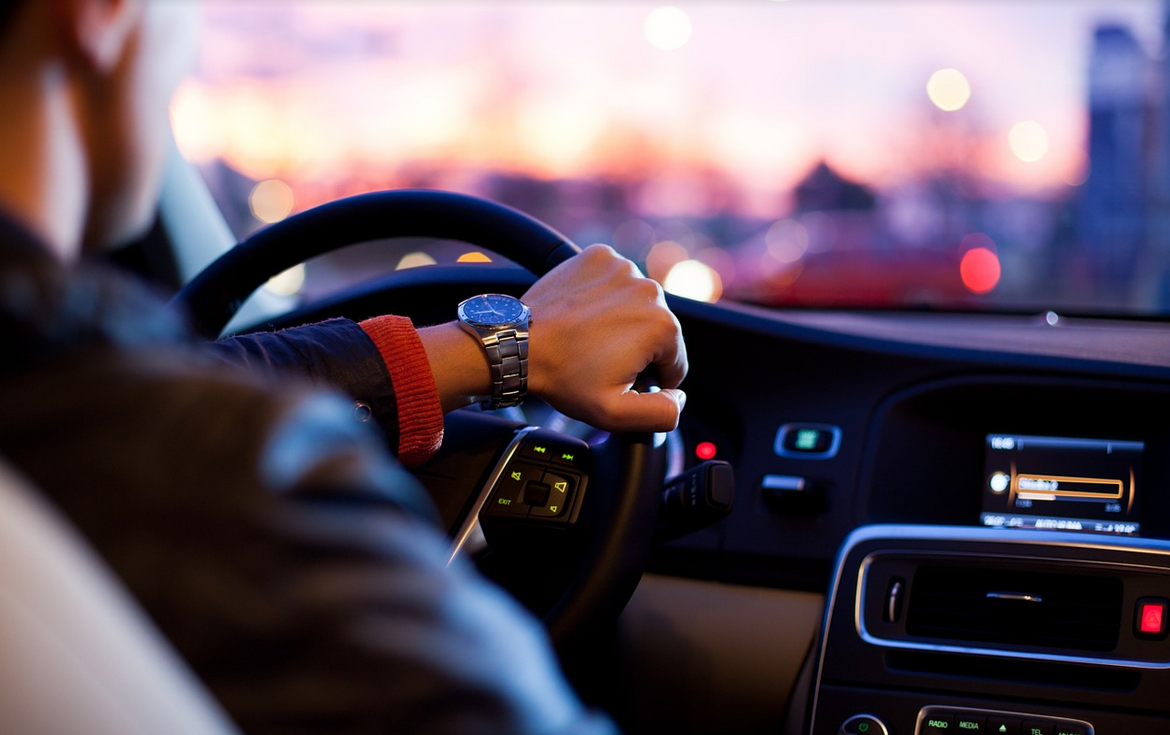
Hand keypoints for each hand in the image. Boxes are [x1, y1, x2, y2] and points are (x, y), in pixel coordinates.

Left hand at [523, 244, 686, 432]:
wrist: (519, 343)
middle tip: (599, 359)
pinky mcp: (600, 256)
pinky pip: (615, 281)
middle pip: (658, 331)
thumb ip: (661, 413)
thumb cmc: (563, 376)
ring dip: (622, 321)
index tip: (617, 377)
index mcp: (662, 326)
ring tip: (589, 337)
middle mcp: (650, 289)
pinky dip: (605, 296)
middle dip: (636, 348)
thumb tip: (679, 397)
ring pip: (637, 305)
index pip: (675, 362)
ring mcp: (623, 268)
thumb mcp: (615, 413)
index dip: (649, 379)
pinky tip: (584, 314)